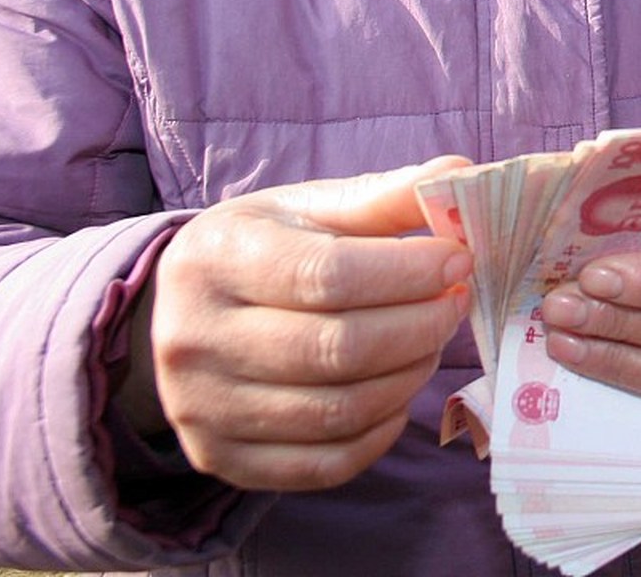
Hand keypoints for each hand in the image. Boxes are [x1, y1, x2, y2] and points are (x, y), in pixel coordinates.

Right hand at [127, 158, 474, 491]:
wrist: (178, 314)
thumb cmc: (263, 249)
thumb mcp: (309, 208)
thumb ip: (383, 197)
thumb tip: (462, 174)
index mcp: (215, 258)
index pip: (327, 275)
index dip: (408, 272)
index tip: (458, 261)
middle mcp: (194, 338)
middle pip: (337, 349)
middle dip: (419, 326)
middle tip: (455, 303)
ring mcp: (201, 409)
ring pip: (337, 411)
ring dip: (408, 377)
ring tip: (429, 342)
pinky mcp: (221, 459)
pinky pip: (324, 465)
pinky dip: (380, 434)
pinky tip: (398, 395)